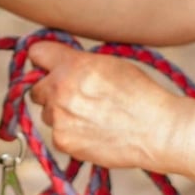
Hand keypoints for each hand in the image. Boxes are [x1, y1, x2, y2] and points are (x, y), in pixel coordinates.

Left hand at [28, 41, 186, 172]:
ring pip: (46, 112)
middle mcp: (60, 89)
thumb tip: (55, 63)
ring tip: (91, 116)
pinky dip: (70, 134)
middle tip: (74, 96)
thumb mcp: (110, 64)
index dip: (43, 60)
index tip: (48, 66)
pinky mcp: (63, 140)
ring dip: (60, 114)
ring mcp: (59, 117)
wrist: (158, 131)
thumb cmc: (140, 94)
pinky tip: (92, 131)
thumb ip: (77, 62)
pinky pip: (56, 133)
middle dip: (50, 91)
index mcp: (72, 65)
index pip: (36, 53)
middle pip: (35, 88)